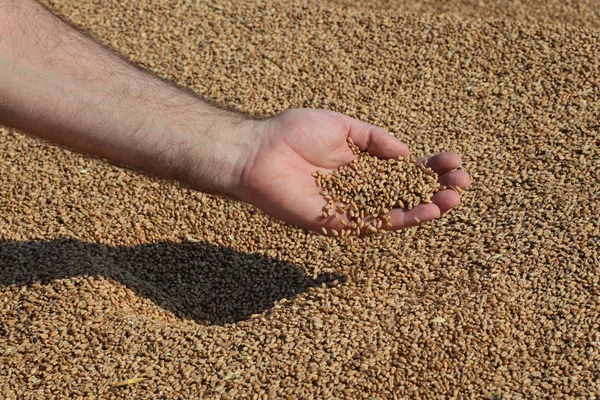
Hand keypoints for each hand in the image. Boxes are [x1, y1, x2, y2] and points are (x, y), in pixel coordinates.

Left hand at [235, 108, 470, 233]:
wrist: (258, 152)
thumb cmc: (292, 133)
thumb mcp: (342, 125)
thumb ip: (375, 139)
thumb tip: (407, 153)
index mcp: (359, 166)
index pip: (402, 170)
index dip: (428, 168)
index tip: (452, 160)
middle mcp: (358, 190)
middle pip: (404, 193)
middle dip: (434, 188)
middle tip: (462, 182)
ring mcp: (350, 208)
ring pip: (395, 212)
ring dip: (426, 207)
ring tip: (454, 198)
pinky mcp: (338, 222)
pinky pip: (374, 223)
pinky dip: (401, 219)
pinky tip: (426, 211)